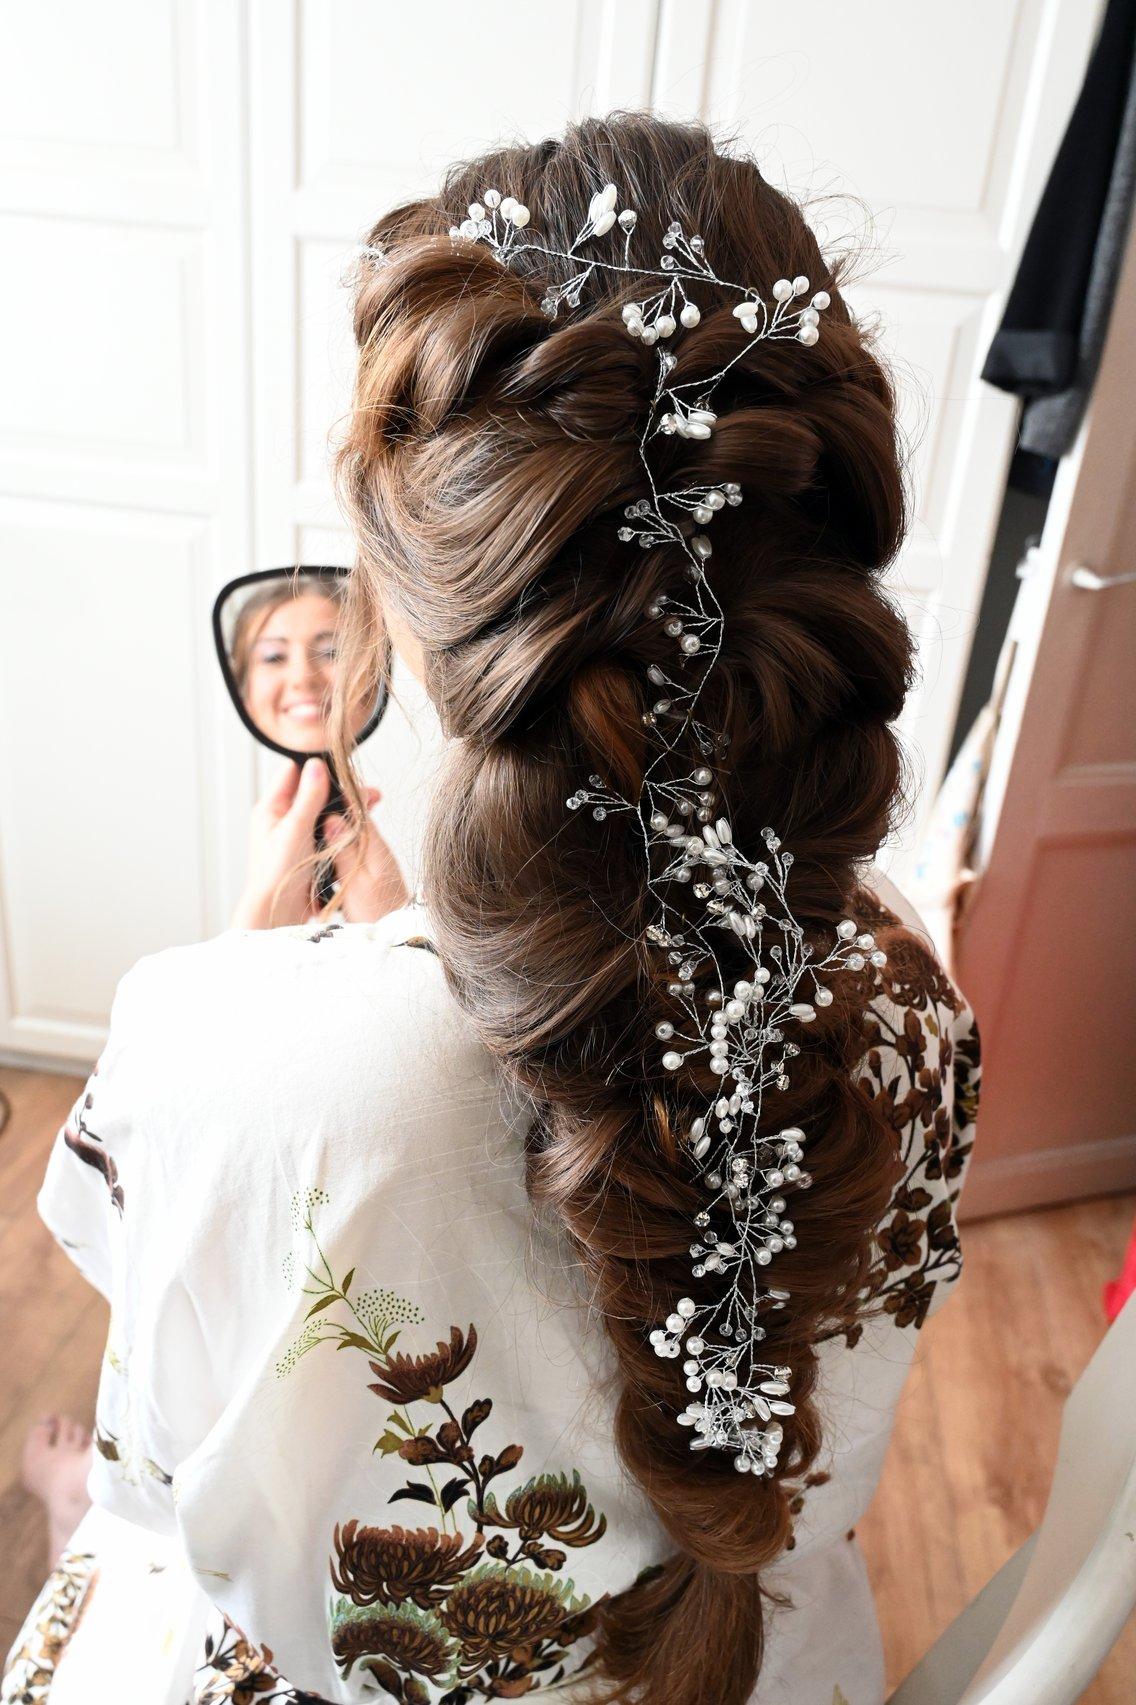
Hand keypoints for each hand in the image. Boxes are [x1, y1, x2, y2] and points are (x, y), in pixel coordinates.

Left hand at [232, 760, 404, 929]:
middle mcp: (282, 820)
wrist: (277, 914)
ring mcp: (295, 837)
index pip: (293, 773)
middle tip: (369, 793)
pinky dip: (343, 829)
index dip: (318, 768)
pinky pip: (327, 833)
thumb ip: (308, 796)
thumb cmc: (279, 873)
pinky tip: (361, 827)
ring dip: (345, 810)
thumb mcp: (295, 828)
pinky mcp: (308, 853)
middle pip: (313, 794)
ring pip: (323, 814)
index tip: (343, 768)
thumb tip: (317, 764)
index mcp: (271, 808)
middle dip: (341, 791)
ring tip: (372, 806)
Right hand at [321, 800, 409, 922]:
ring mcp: (377, 862)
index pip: (357, 811)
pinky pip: (354, 854)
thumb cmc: (378, 915)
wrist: (399, 940)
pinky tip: (327, 856)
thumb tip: (333, 819)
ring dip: (335, 834)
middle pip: (354, 822)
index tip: (319, 789)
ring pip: (352, 838)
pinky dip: (340, 852)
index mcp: (375, 847)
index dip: (339, 798)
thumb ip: (345, 851)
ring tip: (313, 828)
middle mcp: (378, 850)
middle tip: (310, 807)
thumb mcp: (356, 883)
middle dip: (334, 814)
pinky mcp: (372, 876)